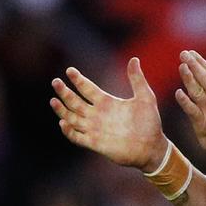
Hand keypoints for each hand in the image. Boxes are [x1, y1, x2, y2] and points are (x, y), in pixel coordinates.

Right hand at [50, 57, 167, 171]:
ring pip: (72, 118)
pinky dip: (69, 131)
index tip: (70, 70)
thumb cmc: (150, 122)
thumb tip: (134, 59)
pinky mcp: (95, 143)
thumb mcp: (145, 97)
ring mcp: (95, 129)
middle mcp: (98, 115)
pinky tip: (63, 122)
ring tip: (53, 100)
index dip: (78, 80)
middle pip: (75, 102)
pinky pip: (77, 137)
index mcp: (107, 102)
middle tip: (55, 81)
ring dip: (62, 110)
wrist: (152, 147)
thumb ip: (137, 79)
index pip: (88, 89)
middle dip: (64, 92)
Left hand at [175, 50, 205, 164]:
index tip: (192, 53)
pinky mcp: (202, 123)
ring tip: (181, 67)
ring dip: (188, 79)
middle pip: (204, 79)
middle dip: (193, 65)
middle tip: (183, 54)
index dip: (201, 61)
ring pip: (197, 92)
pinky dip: (184, 101)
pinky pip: (191, 110)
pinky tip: (178, 92)